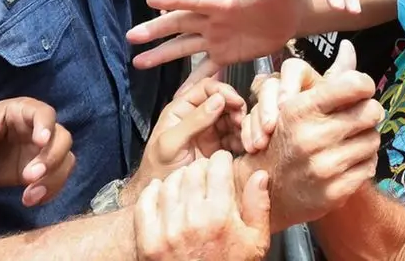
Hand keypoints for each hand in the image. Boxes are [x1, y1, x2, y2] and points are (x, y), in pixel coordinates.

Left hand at [0, 97, 74, 207]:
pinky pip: (59, 179)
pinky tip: (30, 200)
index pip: (43, 113)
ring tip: (28, 196)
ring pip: (65, 160)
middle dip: (50, 158)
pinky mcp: (46, 171)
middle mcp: (41, 130)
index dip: (45, 125)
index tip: (39, 141)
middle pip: (62, 138)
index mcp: (24, 112)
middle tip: (28, 177)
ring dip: (52, 178)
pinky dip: (50, 191)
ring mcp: (46, 151)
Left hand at [123, 77, 247, 205]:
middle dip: (236, 108)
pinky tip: (243, 146)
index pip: (206, 88)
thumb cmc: (157, 169)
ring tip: (245, 137)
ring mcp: (209, 130)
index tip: (236, 102)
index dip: (223, 91)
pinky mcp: (219, 145)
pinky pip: (235, 136)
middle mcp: (197, 116)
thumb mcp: (171, 143)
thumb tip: (218, 100)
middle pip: (223, 101)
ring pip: (232, 117)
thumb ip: (193, 121)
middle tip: (242, 122)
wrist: (163, 198)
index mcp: (181, 109)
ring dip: (241, 124)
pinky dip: (242, 139)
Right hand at [129, 0, 307, 66]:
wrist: (291, 15)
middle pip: (180, 24)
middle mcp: (214, 20)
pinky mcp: (226, 55)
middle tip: (131, 36)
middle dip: (156, 29)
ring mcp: (217, 38)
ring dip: (162, 54)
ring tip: (137, 62)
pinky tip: (176, 96)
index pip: (196, 0)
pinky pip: (205, 70)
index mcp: (224, 1)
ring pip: (184, 46)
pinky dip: (191, 83)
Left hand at [134, 152, 270, 260]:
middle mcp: (192, 218)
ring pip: (169, 182)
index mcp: (220, 216)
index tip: (222, 165)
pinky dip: (153, 192)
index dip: (222, 161)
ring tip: (186, 187)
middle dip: (202, 168)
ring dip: (179, 179)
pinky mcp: (148, 240)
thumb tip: (259, 175)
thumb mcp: (255, 243)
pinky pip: (145, 202)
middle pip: (192, 170)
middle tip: (205, 177)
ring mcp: (166, 229)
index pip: (217, 166)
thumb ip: (259, 206)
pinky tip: (162, 194)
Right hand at [235, 41, 383, 231]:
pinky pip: (370, 166)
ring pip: (373, 139)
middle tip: (357, 118)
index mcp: (300, 109)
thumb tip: (349, 48)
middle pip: (371, 111)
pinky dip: (363, 163)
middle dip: (367, 113)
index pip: (354, 85)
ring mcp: (323, 166)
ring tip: (348, 142)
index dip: (363, 85)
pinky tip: (347, 162)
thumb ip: (330, 77)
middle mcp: (311, 137)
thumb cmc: (288, 139)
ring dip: (366, 140)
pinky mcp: (334, 191)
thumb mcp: (300, 104)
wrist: (269, 191)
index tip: (360, 91)